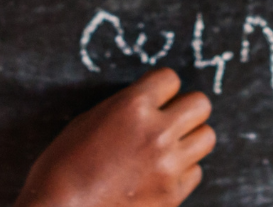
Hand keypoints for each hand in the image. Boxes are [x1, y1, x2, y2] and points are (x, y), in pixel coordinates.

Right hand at [15, 68, 215, 206]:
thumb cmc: (64, 164)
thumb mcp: (89, 120)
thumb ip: (126, 109)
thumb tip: (150, 105)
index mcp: (132, 106)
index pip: (170, 78)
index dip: (161, 88)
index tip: (156, 97)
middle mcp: (157, 132)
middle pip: (201, 105)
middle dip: (186, 109)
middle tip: (170, 120)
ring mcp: (168, 165)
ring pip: (207, 138)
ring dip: (189, 139)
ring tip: (168, 147)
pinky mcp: (173, 195)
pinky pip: (195, 172)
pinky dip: (182, 171)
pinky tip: (159, 174)